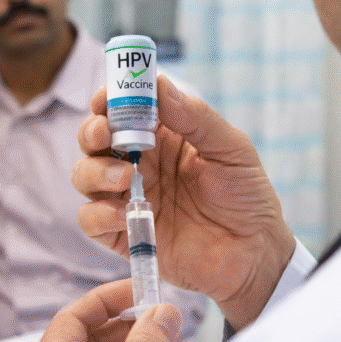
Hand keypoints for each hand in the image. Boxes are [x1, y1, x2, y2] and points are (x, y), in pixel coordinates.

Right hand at [73, 75, 294, 329]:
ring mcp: (128, 198)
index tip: (105, 99)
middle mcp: (139, 164)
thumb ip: (196, 117)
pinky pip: (90, 220)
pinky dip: (98, 213)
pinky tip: (122, 214)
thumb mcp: (231, 150)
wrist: (255, 255)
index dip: (109, 99)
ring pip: (85, 175)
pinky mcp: (123, 234)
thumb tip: (160, 86)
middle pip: (95, 139)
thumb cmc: (248, 198)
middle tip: (106, 135)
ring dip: (95, 172)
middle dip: (92, 132)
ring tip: (124, 179)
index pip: (123, 109)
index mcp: (163, 137)